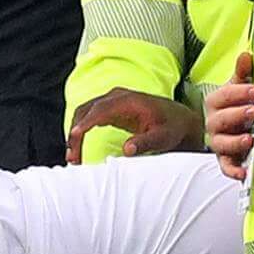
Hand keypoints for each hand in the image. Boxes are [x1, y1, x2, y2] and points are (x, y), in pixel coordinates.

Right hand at [65, 88, 203, 162]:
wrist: (180, 121)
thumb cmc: (172, 127)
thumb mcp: (163, 137)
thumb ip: (145, 142)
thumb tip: (127, 150)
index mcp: (129, 100)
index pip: (101, 109)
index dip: (86, 122)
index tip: (75, 135)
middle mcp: (118, 97)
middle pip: (87, 111)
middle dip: (76, 133)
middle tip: (73, 156)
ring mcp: (113, 101)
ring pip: (85, 113)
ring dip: (76, 133)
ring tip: (73, 155)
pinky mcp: (111, 109)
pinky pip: (89, 117)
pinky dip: (81, 130)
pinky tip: (78, 147)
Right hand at [204, 52, 253, 181]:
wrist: (226, 129)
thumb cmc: (234, 105)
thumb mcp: (238, 87)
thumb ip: (242, 73)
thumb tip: (247, 55)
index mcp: (216, 103)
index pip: (222, 97)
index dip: (238, 93)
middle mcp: (214, 123)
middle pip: (220, 120)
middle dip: (237, 115)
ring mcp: (218, 142)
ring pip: (221, 143)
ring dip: (234, 141)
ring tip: (249, 139)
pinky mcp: (225, 159)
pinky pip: (226, 166)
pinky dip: (233, 170)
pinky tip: (244, 172)